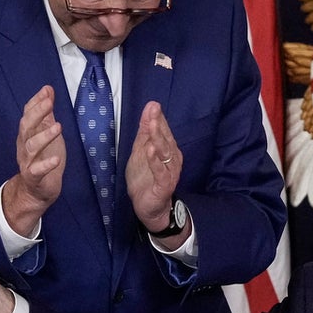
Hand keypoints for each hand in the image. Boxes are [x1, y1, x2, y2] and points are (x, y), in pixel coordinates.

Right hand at [2, 86, 64, 235]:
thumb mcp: (46, 133)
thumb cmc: (43, 159)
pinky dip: (46, 165)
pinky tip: (56, 160)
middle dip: (37, 114)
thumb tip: (48, 90)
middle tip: (49, 103)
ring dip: (44, 136)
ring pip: (31, 147)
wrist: (36, 192)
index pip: (28, 114)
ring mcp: (27, 162)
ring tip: (58, 126)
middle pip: (26, 127)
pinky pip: (37, 171)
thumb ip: (46, 114)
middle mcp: (24, 146)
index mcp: (27, 135)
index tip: (47, 90)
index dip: (36, 102)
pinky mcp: (34, 178)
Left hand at [125, 102, 186, 243]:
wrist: (149, 208)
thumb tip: (149, 109)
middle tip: (153, 110)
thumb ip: (144, 133)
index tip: (152, 105)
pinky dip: (155, 161)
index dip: (158, 118)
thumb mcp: (140, 152)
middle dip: (159, 124)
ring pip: (165, 153)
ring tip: (151, 126)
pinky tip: (150, 150)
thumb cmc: (146, 179)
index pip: (164, 131)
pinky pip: (161, 172)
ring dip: (158, 138)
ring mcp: (169, 172)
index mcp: (167, 150)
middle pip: (165, 139)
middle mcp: (172, 159)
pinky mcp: (164, 185)